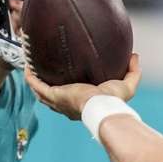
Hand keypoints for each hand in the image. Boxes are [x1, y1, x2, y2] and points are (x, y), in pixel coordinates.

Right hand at [25, 53, 140, 120]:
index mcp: (83, 102)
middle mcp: (68, 104)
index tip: (66, 74)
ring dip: (35, 79)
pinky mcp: (53, 95)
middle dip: (46, 83)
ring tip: (32, 66)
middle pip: (52, 95)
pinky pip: (36, 85)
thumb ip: (133, 71)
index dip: (67, 87)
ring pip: (41, 91)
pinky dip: (30, 77)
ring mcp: (59, 100)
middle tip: (44, 68)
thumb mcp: (127, 84)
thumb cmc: (114, 101)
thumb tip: (134, 56)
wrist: (103, 106)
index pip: (72, 96)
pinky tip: (28, 66)